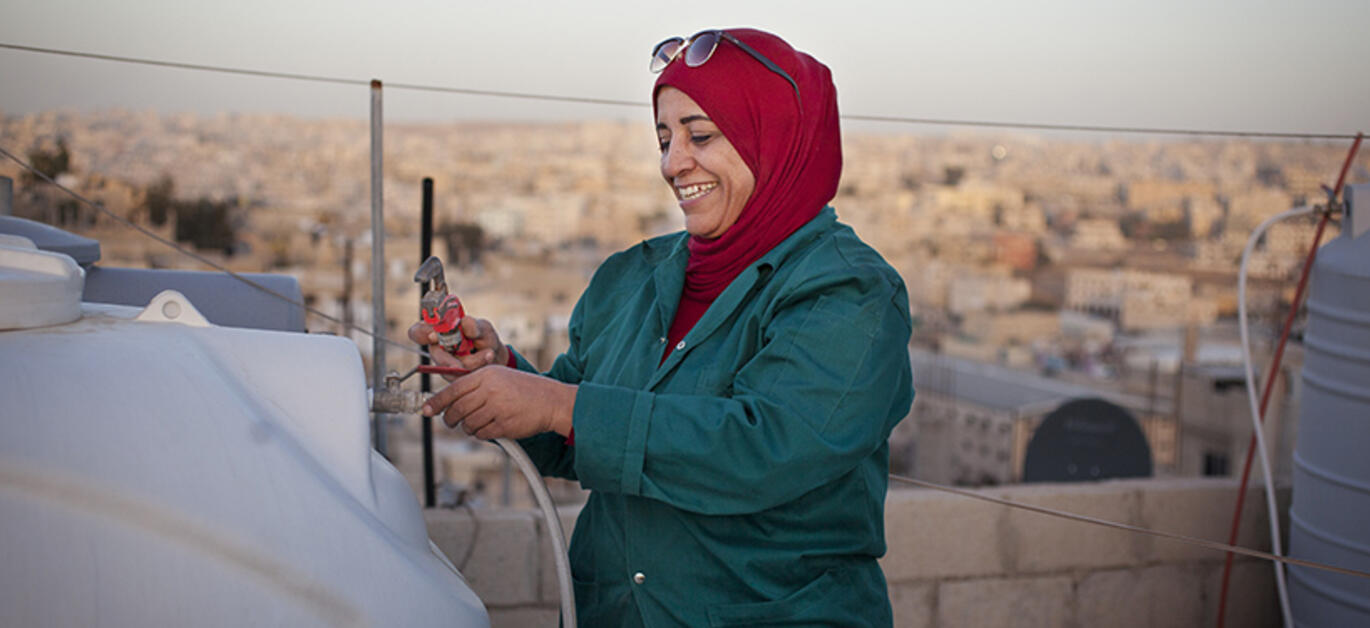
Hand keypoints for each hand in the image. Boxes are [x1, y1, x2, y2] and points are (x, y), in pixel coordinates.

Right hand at [408, 316, 508, 378]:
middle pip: (436, 354)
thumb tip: (466, 322)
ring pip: (451, 369)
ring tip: (489, 354)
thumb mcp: (483, 328)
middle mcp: (438, 349)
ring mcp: (445, 365)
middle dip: (451, 357)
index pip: (418, 332)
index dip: (421, 334)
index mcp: (438, 331)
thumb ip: (475, 326)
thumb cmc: (484, 338)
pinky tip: (488, 360)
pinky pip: (462, 378)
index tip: (433, 335)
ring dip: (472, 361)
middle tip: (465, 353)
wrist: (496, 357)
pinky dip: (477, 369)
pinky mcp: (455, 378)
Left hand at [421, 366, 575, 439]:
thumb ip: (475, 385)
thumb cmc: (524, 390)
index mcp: (486, 375)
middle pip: (456, 410)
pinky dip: (482, 434)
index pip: (453, 389)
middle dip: (450, 419)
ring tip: (478, 423)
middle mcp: (490, 390)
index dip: (436, 402)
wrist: (551, 401)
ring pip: (467, 424)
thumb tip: (448, 400)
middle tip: (451, 421)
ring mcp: (497, 408)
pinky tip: (490, 427)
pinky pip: (481, 434)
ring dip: (468, 428)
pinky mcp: (504, 425)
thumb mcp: (499, 377)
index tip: (426, 410)